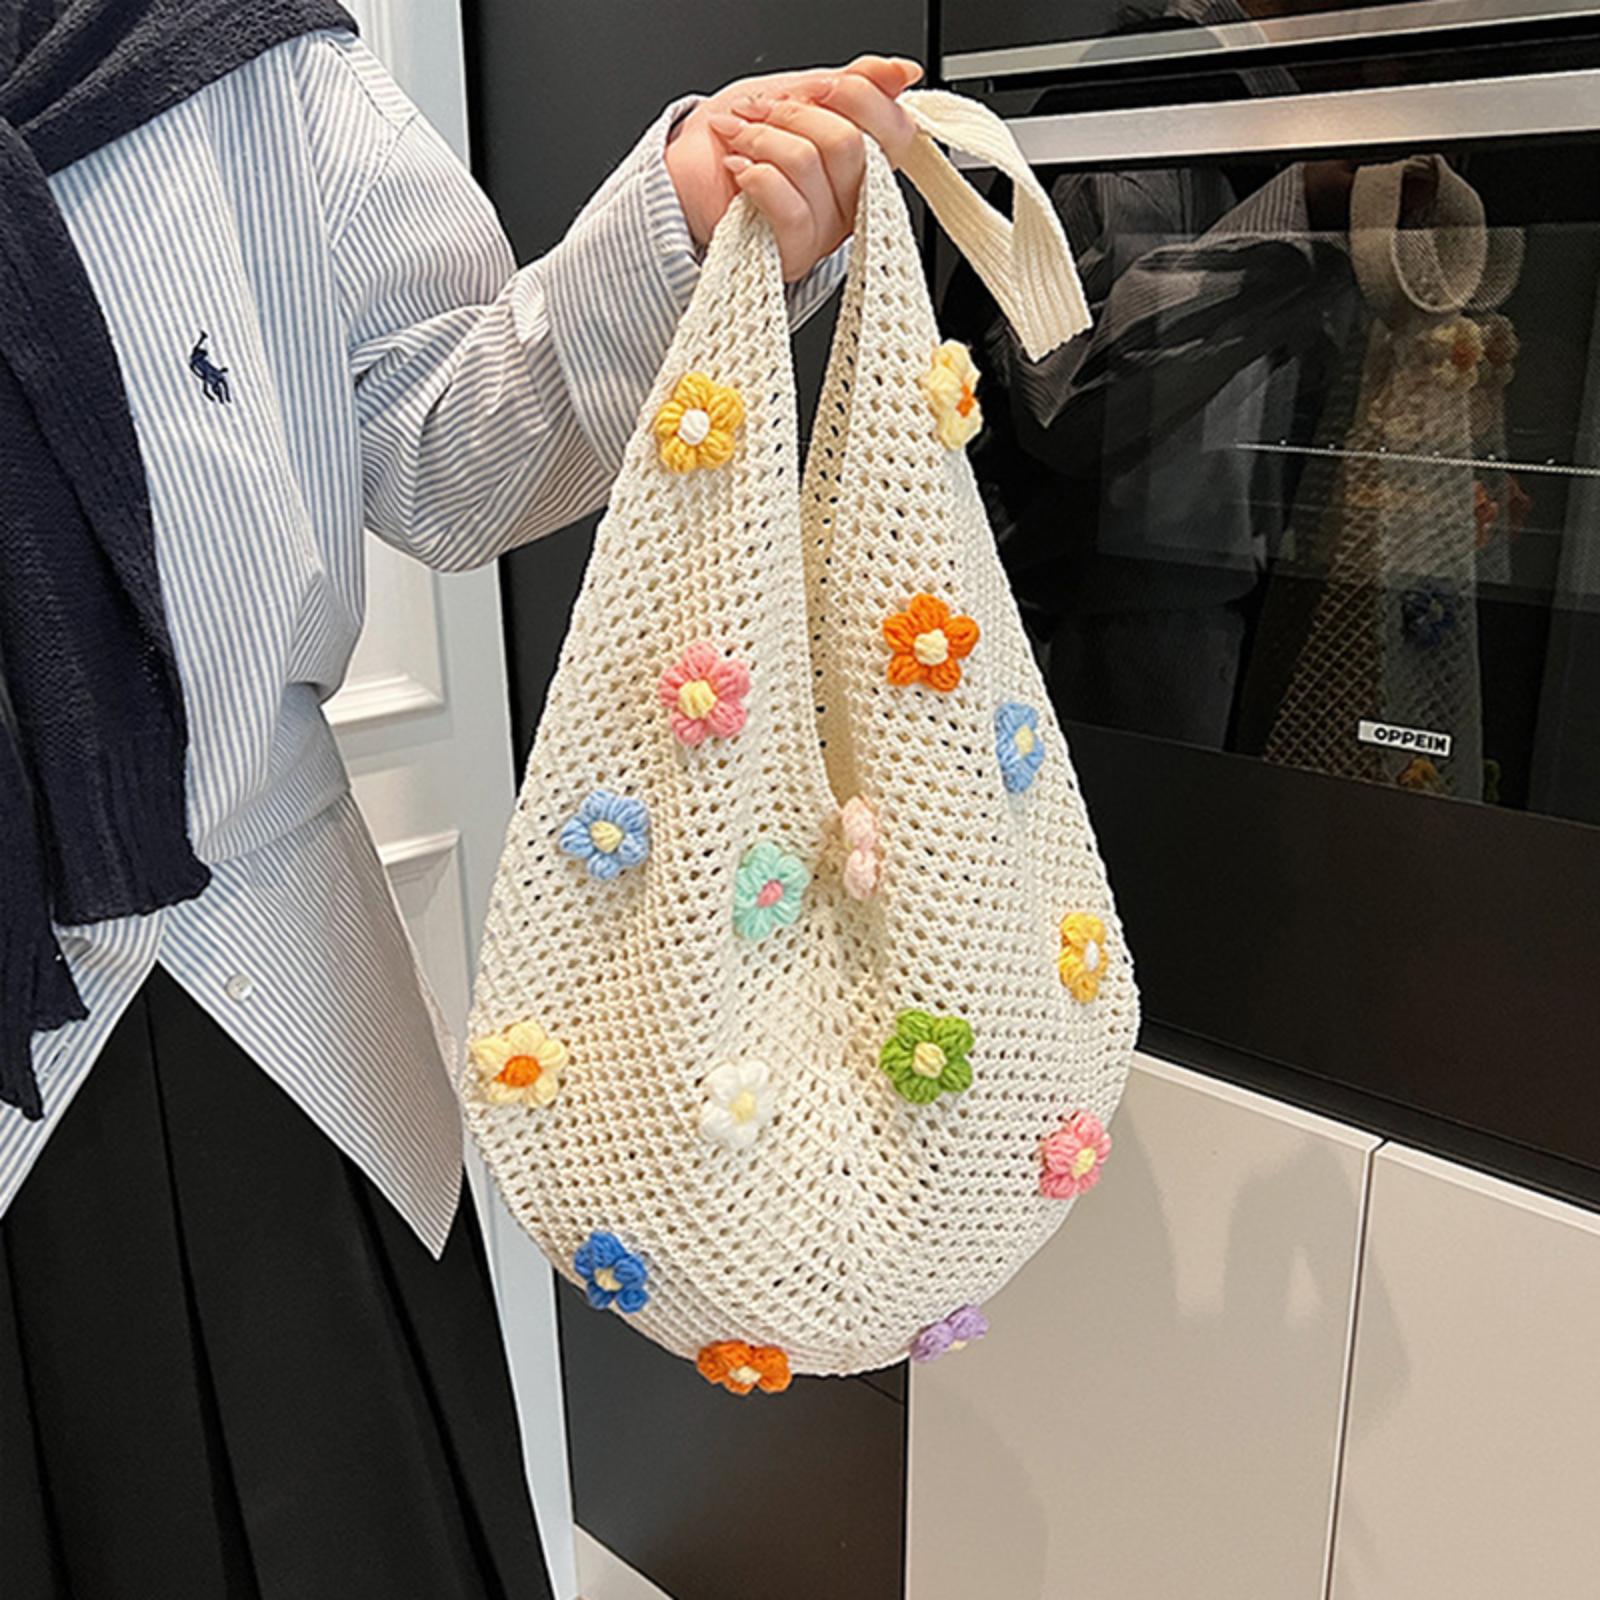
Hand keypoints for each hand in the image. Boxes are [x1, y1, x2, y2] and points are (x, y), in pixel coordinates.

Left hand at [665, 55, 922, 281]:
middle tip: (757, 110)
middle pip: (848, 144)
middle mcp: (852, 203)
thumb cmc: (734, 142)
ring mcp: (826, 233)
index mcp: (864, 164)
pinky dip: (753, 173)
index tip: (815, 87)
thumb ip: (850, 86)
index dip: (856, 96)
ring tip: (737, 138)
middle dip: (791, 113)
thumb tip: (902, 72)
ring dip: (760, 139)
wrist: (684, 178)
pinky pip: (786, 204)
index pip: (895, 130)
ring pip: (807, 164)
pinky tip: (737, 169)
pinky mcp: (794, 254)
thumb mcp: (793, 95)